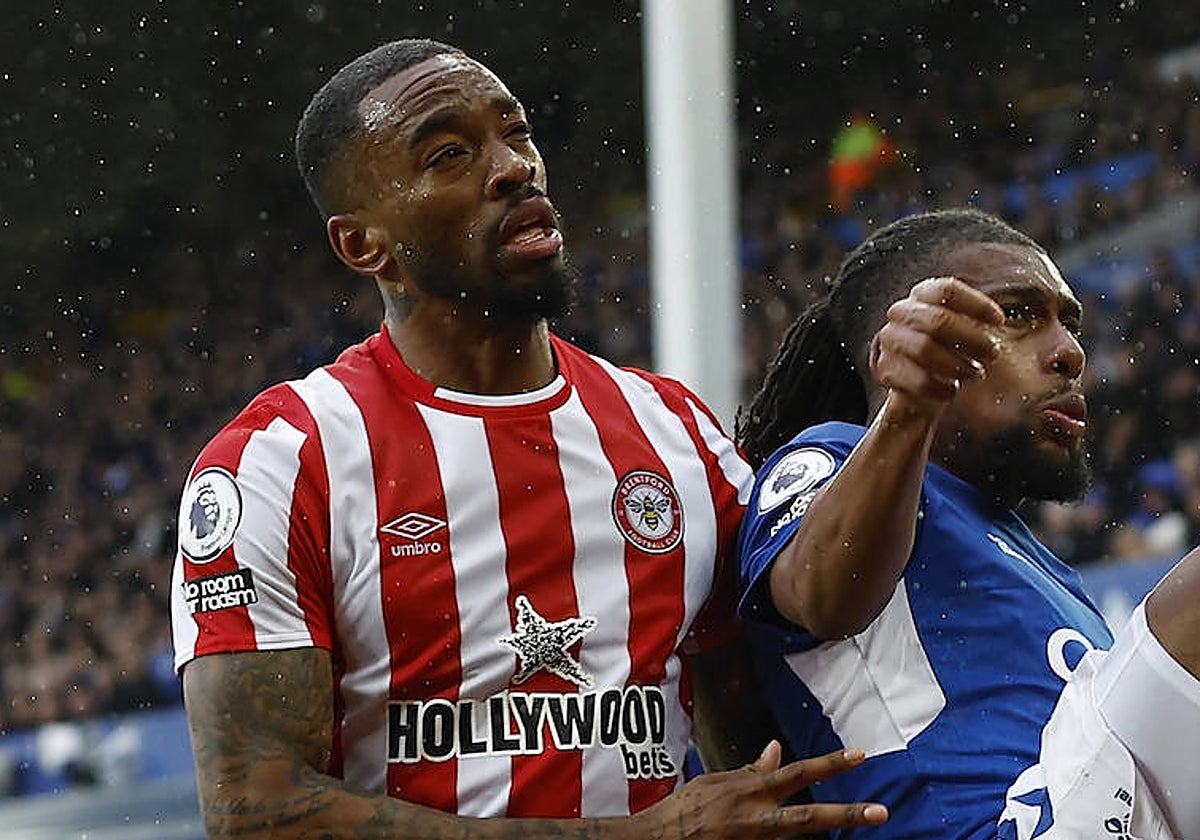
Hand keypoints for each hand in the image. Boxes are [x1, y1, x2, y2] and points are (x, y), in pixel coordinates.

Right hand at [634, 741, 886, 838]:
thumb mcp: (717, 782)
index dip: (830, 764)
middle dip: (847, 814)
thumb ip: (751, 770)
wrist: (659, 839)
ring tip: (862, 822)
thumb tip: (776, 749)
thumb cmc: (687, 807)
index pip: (797, 773)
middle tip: (881, 812)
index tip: (859, 755)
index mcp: (750, 791)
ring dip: (830, 830)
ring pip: (799, 836)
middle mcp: (757, 818)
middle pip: (810, 816)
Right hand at [870, 276, 1002, 416]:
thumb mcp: (962, 327)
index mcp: (921, 296)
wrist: (914, 382)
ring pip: (925, 349)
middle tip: (992, 354)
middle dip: (971, 339)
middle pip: (937, 320)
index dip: (976, 304)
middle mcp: (901, 313)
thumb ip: (977, 318)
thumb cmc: (947, 347)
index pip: (946, 291)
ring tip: (975, 374)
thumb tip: (1009, 317)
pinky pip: (918, 380)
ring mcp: (891, 341)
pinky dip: (942, 388)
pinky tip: (952, 390)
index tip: (999, 322)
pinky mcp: (887, 370)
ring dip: (958, 365)